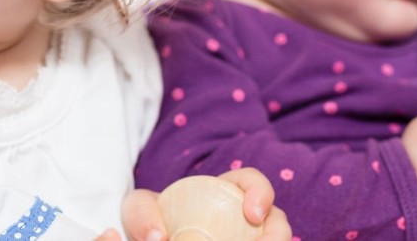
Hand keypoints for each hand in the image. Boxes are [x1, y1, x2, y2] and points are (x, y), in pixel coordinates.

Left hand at [121, 168, 290, 240]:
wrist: (154, 237)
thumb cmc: (151, 220)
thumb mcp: (139, 209)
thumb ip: (141, 213)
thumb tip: (157, 237)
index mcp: (225, 192)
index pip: (253, 182)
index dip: (262, 194)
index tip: (253, 215)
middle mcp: (245, 219)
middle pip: (277, 222)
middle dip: (278, 234)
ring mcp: (247, 238)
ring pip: (273, 240)